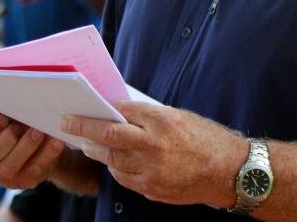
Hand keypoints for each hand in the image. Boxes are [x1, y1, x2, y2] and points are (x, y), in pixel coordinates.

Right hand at [0, 110, 65, 189]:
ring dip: (26, 148)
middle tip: (23, 126)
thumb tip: (17, 95)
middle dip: (7, 139)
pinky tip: (56, 141)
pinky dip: (47, 155)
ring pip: (8, 168)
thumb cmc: (15, 121)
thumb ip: (5, 107)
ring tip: (40, 131)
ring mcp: (0, 175)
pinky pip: (33, 170)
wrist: (37, 141)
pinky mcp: (22, 181)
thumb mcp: (5, 112)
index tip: (4, 118)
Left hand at [61, 102, 245, 207]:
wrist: (229, 171)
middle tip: (67, 123)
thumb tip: (119, 113)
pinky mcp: (153, 189)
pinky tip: (112, 161)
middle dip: (84, 130)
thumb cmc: (206, 138)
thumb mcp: (179, 117)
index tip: (83, 106)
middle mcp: (155, 146)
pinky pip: (125, 178)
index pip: (121, 112)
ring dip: (97, 151)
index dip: (99, 110)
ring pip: (112, 160)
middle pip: (109, 137)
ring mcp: (152, 171)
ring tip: (87, 144)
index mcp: (163, 122)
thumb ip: (150, 117)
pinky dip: (116, 167)